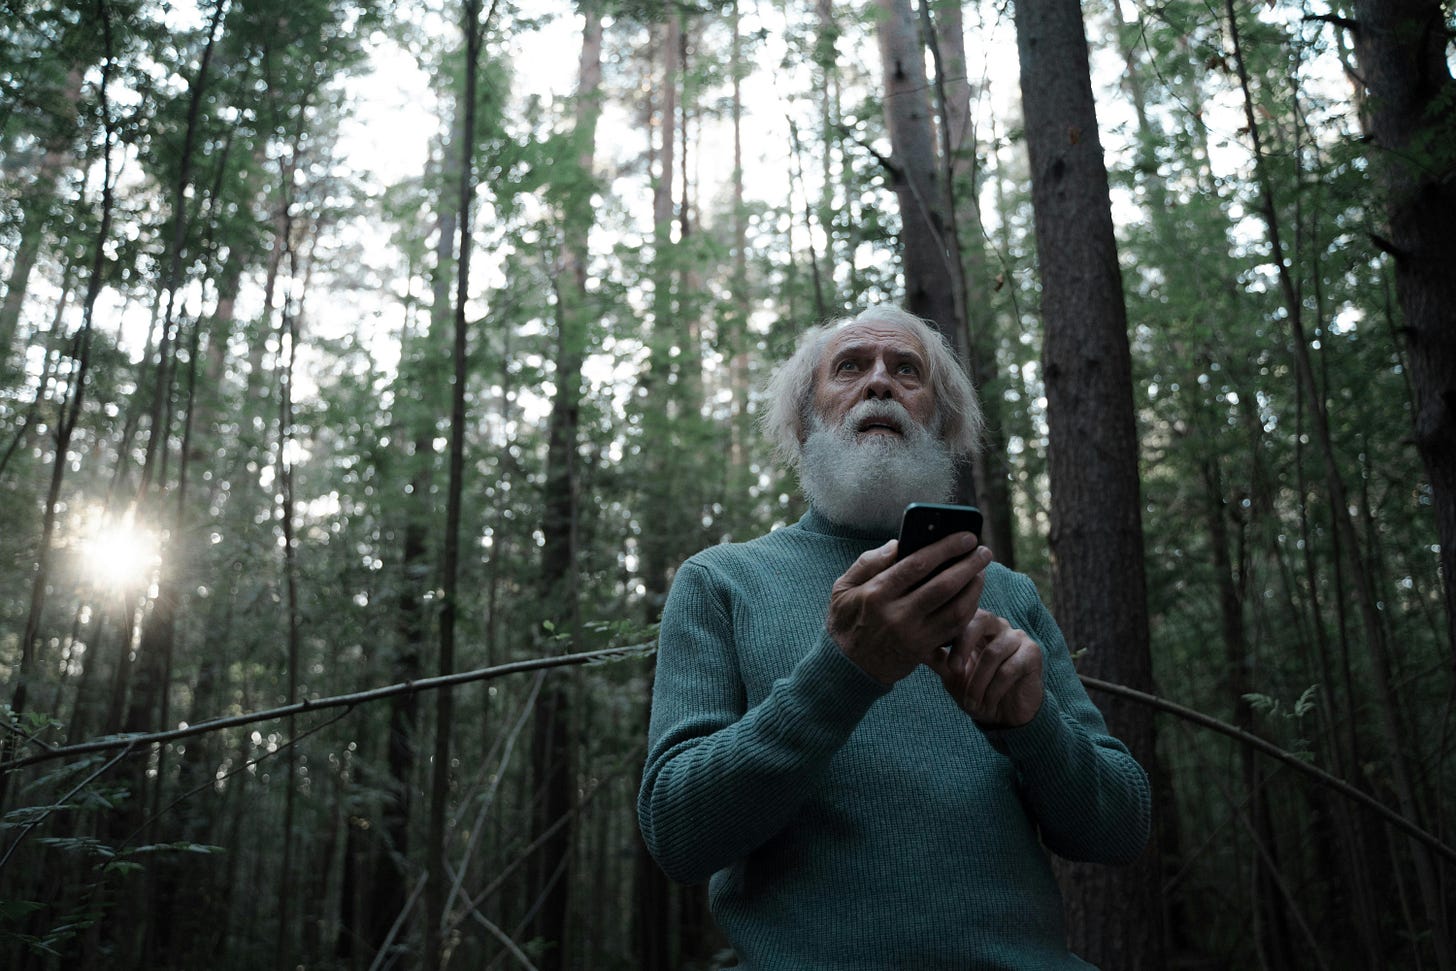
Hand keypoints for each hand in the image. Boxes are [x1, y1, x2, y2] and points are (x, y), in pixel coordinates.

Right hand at [827, 533, 989, 685]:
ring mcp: (914, 635)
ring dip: (974, 588)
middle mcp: (897, 615)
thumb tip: (898, 544)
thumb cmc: (846, 621)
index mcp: (876, 594)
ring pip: (956, 610)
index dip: (945, 548)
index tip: (965, 537)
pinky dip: (968, 610)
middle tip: (983, 550)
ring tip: (980, 571)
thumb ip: (868, 562)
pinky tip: (972, 595)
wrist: (846, 668)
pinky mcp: (924, 650)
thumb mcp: (843, 588)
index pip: (917, 564)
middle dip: (969, 565)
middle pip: (944, 586)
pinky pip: (955, 629)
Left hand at [930, 610, 1043, 727]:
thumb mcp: (952, 675)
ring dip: (978, 683)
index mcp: (978, 625)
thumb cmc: (977, 691)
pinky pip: (1009, 670)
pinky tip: (986, 705)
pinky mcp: (1033, 654)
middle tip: (952, 671)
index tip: (932, 655)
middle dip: (963, 647)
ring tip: (970, 703)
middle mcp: (999, 625)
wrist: (1006, 716)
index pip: (961, 616)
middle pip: (980, 621)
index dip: (946, 634)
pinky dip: (993, 691)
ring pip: (992, 653)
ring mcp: (1018, 637)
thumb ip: (936, 657)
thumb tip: (909, 643)